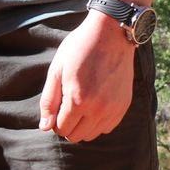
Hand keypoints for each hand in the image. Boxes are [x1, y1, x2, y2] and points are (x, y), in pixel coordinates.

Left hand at [38, 13, 136, 142]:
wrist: (111, 33)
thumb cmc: (80, 48)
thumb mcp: (57, 70)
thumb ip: (49, 101)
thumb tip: (45, 126)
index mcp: (78, 100)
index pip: (61, 129)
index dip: (55, 120)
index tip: (58, 105)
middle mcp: (98, 109)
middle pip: (76, 136)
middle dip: (68, 124)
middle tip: (68, 104)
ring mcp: (113, 108)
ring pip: (92, 135)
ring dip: (83, 125)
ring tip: (82, 103)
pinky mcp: (124, 105)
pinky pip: (108, 127)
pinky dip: (99, 122)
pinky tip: (95, 103)